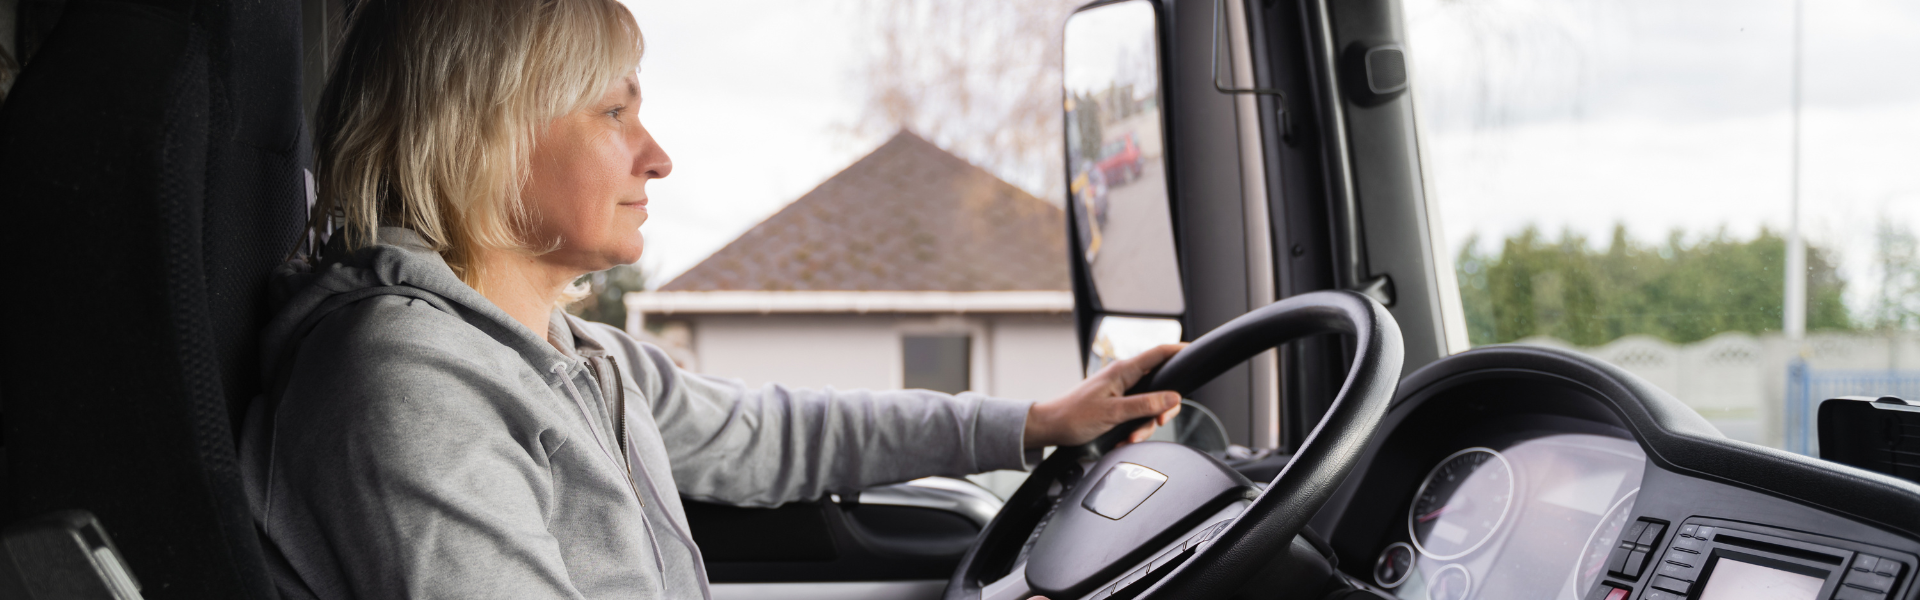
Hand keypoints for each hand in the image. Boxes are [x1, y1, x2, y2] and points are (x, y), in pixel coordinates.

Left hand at [1024, 343, 1185, 448]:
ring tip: (1129, 437)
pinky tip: (1122, 439)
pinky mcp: (1117, 405)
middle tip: (1159, 421)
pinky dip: (1133, 430)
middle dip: (1163, 408)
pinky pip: (1137, 415)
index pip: (1159, 353)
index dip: (1179, 350)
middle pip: (1161, 386)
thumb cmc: (1074, 416)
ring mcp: (1121, 392)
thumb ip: (1144, 404)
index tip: (1196, 353)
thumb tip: (1173, 397)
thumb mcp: (1113, 412)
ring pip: (1150, 406)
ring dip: (1144, 425)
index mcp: (1123, 371)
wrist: (1051, 427)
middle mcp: (1124, 378)